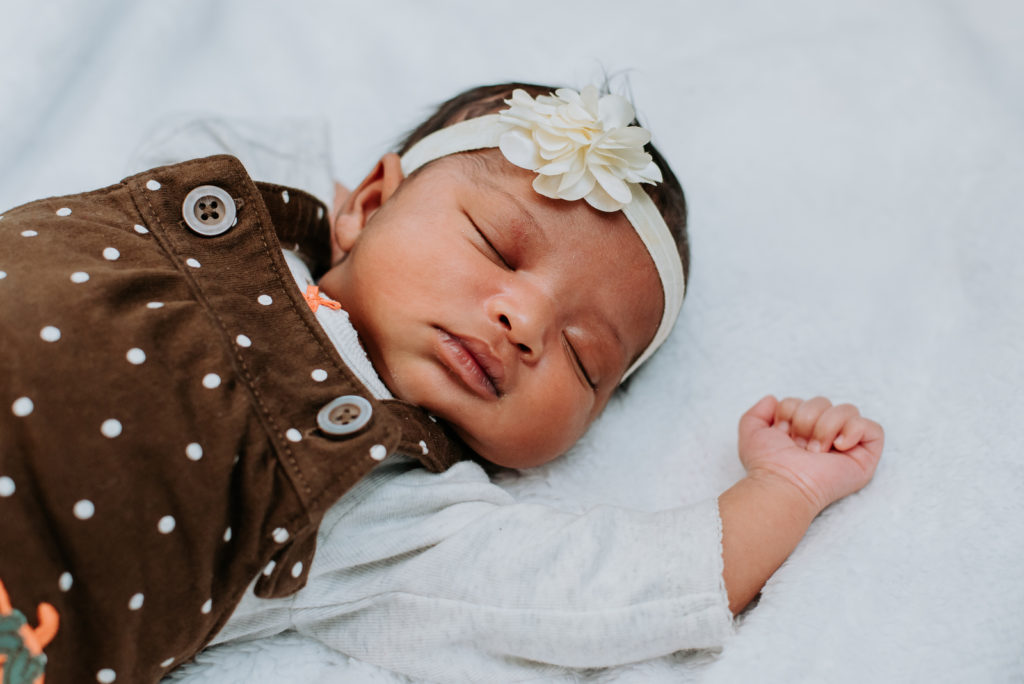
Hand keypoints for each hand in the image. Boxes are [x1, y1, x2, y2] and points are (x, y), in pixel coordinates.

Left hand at [737, 395, 883, 514]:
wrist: (781, 482)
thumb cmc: (767, 464)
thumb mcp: (752, 432)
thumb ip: (756, 412)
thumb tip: (772, 399)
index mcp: (803, 430)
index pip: (804, 401)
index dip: (791, 410)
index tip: (782, 433)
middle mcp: (826, 436)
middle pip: (825, 401)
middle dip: (807, 418)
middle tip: (799, 445)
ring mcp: (847, 446)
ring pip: (848, 410)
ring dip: (826, 427)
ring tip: (815, 450)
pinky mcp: (865, 458)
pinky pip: (873, 429)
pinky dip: (854, 430)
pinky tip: (838, 446)